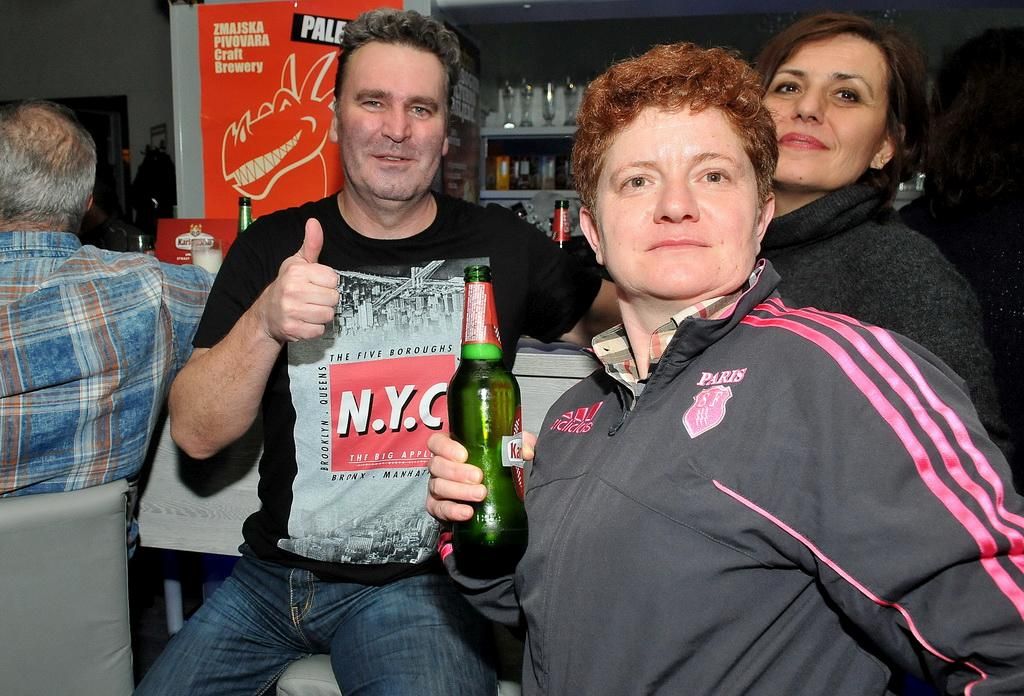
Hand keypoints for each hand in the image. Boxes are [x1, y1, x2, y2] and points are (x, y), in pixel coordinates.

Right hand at [254, 218, 339, 342]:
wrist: (267, 314)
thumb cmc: (287, 286)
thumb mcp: (297, 263)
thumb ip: (311, 244)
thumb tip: (314, 222)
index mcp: (296, 272)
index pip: (333, 279)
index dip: (328, 283)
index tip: (316, 284)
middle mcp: (292, 290)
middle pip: (333, 298)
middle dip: (326, 299)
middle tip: (313, 298)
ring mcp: (291, 310)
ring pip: (328, 315)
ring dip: (321, 314)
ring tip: (309, 309)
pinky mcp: (293, 329)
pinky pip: (319, 330)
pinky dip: (314, 328)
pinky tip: (305, 320)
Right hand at [426, 431, 535, 521]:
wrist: (493, 498)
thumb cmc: (493, 467)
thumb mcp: (507, 451)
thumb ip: (518, 444)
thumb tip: (526, 451)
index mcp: (450, 449)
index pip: (437, 442)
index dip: (446, 447)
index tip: (464, 455)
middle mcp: (440, 467)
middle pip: (437, 465)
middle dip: (457, 472)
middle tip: (479, 477)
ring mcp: (437, 487)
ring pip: (438, 487)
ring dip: (459, 491)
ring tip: (480, 494)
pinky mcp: (439, 507)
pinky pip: (439, 509)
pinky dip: (452, 511)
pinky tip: (467, 512)